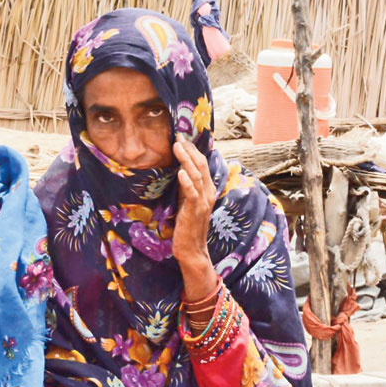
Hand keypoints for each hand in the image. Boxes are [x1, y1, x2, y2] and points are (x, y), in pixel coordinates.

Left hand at [171, 134, 216, 301]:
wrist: (192, 250)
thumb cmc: (187, 227)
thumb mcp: (186, 203)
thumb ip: (185, 189)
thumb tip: (177, 172)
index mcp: (207, 190)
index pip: (201, 165)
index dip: (193, 150)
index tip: (182, 137)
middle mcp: (208, 193)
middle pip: (201, 166)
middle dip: (190, 149)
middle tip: (178, 136)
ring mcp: (203, 202)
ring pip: (196, 175)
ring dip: (186, 159)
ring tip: (177, 146)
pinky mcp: (195, 211)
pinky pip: (192, 193)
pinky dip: (187, 181)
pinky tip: (181, 172)